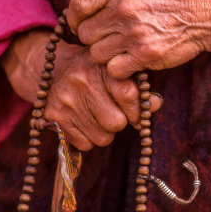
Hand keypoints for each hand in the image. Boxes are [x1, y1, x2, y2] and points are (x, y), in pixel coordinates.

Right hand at [1, 30, 161, 150]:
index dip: (137, 111)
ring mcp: (66, 100)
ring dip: (105, 132)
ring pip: (102, 138)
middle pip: (117, 123)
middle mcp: (82, 81)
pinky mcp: (53, 117)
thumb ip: (139, 88)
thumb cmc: (95, 72)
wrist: (55, 68)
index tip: (136, 115)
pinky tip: (84, 122)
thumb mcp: (116, 72)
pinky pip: (85, 144)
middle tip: (114, 113)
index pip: (129, 96)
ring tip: (97, 116)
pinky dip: (89, 138)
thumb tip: (157, 103)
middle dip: (120, 122)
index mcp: (102, 67)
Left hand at [67, 0, 210, 78]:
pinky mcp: (145, 56)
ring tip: (123, 51)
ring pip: (97, 55)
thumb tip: (89, 10)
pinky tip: (132, 62)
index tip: (80, 25)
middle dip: (94, 39)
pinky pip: (115, 70)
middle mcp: (123, 11)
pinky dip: (120, 70)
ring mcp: (133, 35)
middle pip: (85, 35)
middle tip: (109, 40)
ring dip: (107, 56)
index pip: (78, 5)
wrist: (206, 12)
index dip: (74, 18)